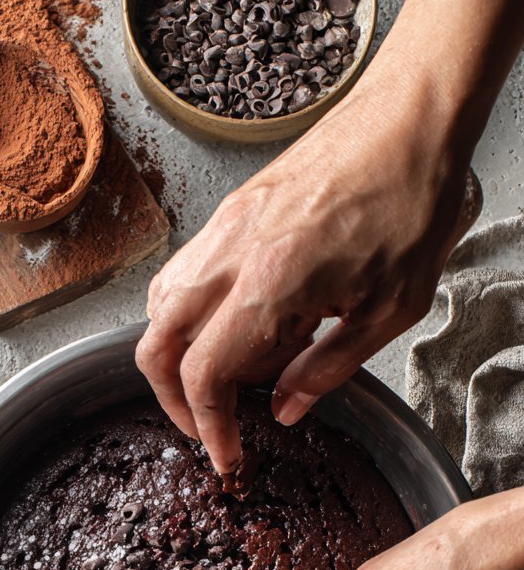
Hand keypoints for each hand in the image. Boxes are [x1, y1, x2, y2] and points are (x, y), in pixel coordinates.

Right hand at [135, 77, 470, 474]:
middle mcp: (232, 256)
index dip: (208, 426)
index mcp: (271, 286)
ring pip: (158, 308)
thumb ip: (331, 367)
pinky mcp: (231, 211)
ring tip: (225, 377)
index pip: (204, 375)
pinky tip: (232, 325)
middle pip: (156, 347)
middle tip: (210, 426)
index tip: (228, 453)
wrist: (412, 116)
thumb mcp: (392, 308)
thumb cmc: (413, 199)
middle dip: (174, 401)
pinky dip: (187, 314)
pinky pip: (181, 274)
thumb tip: (288, 408)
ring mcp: (224, 228)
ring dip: (175, 355)